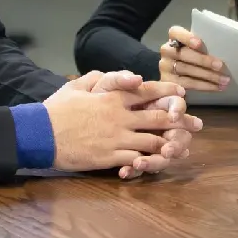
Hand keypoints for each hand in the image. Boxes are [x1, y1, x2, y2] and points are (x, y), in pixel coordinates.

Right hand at [43, 75, 202, 177]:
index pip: (147, 91)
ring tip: (183, 146)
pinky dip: (149, 161)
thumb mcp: (77, 85)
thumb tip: (116, 75)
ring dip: (170, 143)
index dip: (168, 91)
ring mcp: (116, 138)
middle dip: (180, 120)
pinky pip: (136, 160)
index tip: (182, 93)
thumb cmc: (56, 109)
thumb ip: (99, 78)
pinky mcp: (109, 157)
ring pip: (152, 140)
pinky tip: (160, 162)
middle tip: (197, 123)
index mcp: (113, 97)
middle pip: (158, 117)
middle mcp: (119, 116)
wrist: (39, 134)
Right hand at [159, 26, 228, 91]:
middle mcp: (167, 51)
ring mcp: (165, 67)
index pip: (176, 32)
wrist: (180, 75)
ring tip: (224, 80)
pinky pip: (186, 84)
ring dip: (208, 76)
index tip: (200, 43)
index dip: (187, 37)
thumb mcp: (198, 48)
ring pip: (186, 70)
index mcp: (174, 38)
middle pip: (184, 54)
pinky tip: (216, 87)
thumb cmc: (196, 56)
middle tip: (220, 66)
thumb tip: (224, 48)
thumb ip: (204, 46)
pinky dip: (204, 86)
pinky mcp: (168, 82)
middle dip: (204, 60)